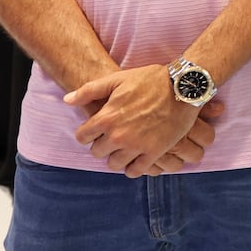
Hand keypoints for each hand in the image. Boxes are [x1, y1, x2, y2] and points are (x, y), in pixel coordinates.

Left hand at [65, 65, 210, 177]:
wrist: (183, 86)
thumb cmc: (150, 80)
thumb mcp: (118, 78)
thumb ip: (90, 90)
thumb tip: (67, 100)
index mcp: (107, 117)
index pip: (82, 137)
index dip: (88, 132)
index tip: (96, 129)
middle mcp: (118, 135)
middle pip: (97, 152)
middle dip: (102, 145)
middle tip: (112, 136)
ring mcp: (136, 146)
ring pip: (114, 164)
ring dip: (117, 157)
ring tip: (125, 147)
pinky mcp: (154, 153)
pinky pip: (136, 171)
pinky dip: (133, 167)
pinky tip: (137, 157)